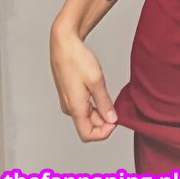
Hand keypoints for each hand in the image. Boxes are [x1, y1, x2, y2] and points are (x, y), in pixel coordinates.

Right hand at [49, 21, 118, 140]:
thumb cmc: (77, 59)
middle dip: (104, 120)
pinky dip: (94, 104)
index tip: (115, 120)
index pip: (88, 135)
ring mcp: (68, 101)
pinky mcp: (69, 93)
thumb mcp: (96, 81)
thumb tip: (111, 119)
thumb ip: (104, 103)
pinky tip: (99, 91)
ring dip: (99, 111)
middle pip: (88, 125)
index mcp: (74, 108)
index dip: (104, 132)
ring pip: (86, 116)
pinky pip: (83, 106)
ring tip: (107, 95)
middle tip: (116, 106)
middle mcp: (69, 108)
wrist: (64, 44)